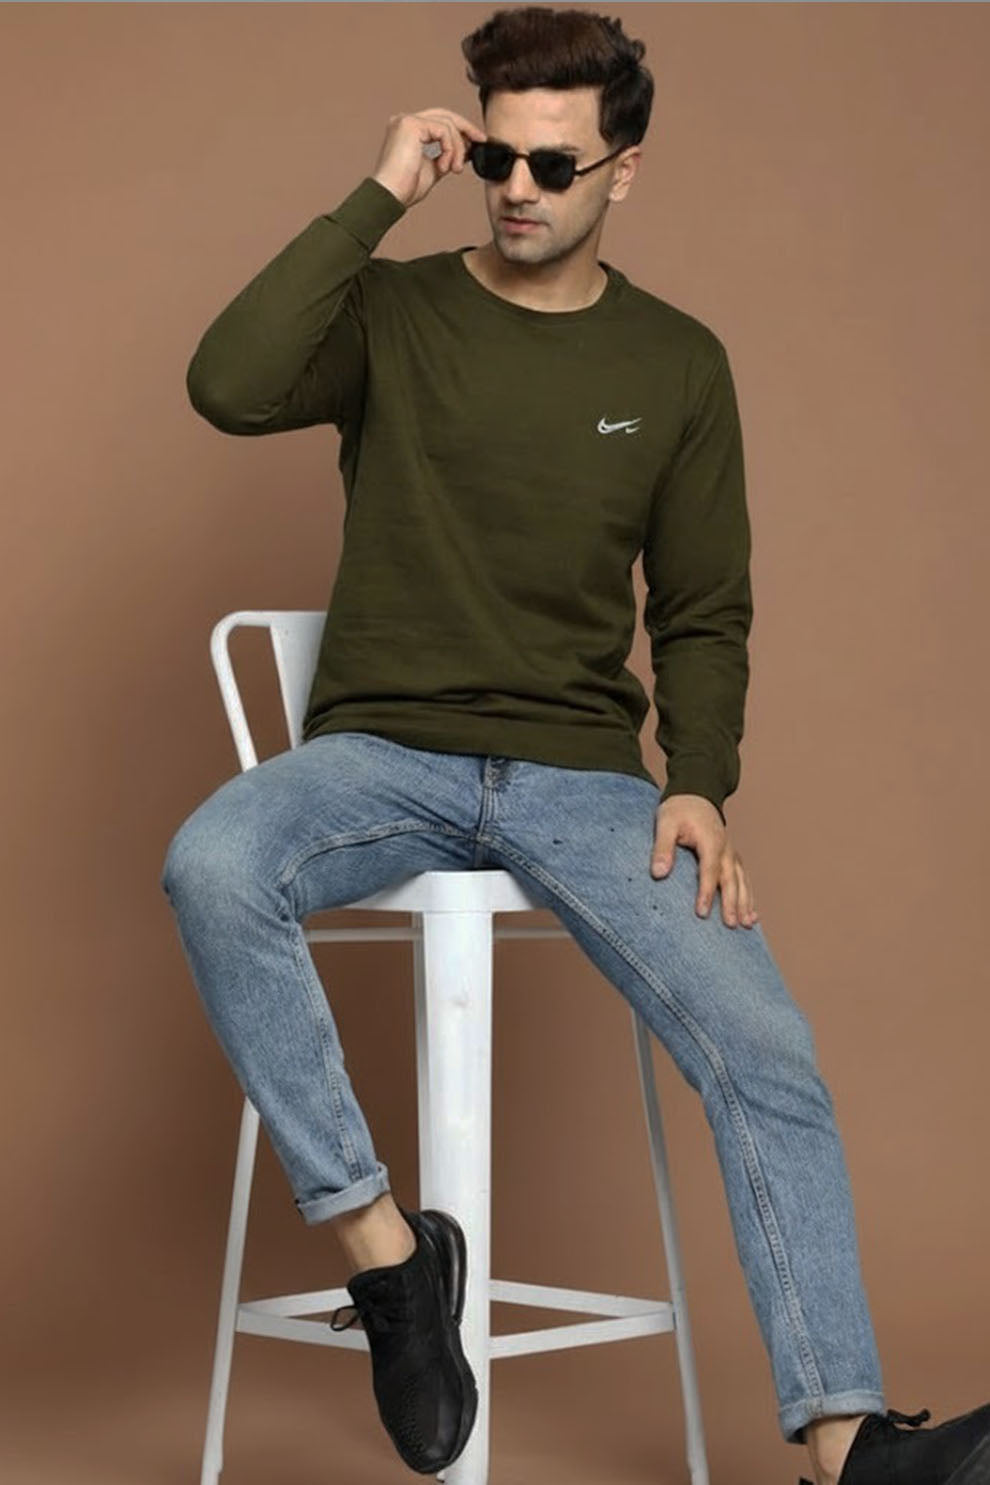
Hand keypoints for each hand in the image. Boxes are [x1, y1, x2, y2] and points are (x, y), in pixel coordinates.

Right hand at [372, 108, 486, 209]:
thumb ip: (444, 157)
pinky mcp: (411, 125)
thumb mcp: (431, 170)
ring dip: (457, 148)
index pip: (439, 121)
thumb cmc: (405, 188)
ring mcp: (407, 121)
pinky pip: (443, 130)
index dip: (460, 129)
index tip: (476, 142)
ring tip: (454, 169)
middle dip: (466, 128)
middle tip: (480, 141)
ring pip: (447, 124)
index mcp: (408, 130)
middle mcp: (406, 121)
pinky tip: (444, 167)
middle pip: (445, 115)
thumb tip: (463, 152)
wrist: (390, 196)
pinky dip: (449, 149)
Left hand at [650, 793, 758, 927]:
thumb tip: (658, 873)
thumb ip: (662, 848)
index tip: (701, 913)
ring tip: (748, 924)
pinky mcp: (731, 856)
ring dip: (745, 903)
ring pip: (742, 880)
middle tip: (731, 925)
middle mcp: (726, 848)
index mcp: (710, 841)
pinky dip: (749, 896)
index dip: (706, 892)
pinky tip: (752, 914)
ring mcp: (731, 852)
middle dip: (732, 903)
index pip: (709, 870)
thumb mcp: (665, 823)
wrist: (695, 794)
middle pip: (731, 879)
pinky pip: (743, 878)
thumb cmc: (678, 810)